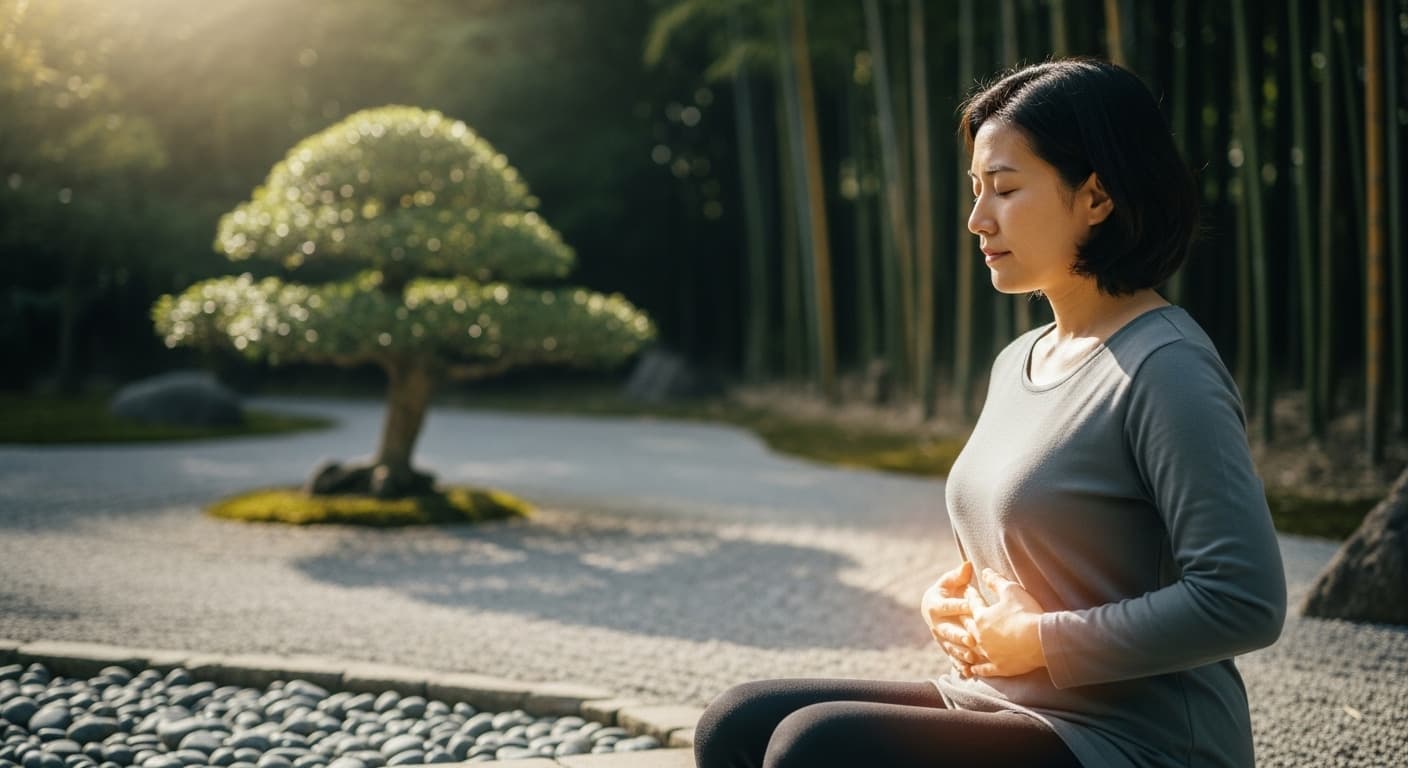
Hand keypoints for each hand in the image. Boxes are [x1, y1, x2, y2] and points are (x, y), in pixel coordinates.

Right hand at [921, 561, 987, 676]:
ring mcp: (940, 638)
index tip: (970, 605)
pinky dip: (960, 666)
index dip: (958, 605)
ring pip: (949, 647)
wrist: (935, 608)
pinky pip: (952, 658)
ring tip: (972, 656)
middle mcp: (935, 624)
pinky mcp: (946, 649)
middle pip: (947, 630)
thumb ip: (958, 575)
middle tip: (971, 639)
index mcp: (934, 605)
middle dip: (958, 635)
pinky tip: (969, 672)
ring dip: (960, 653)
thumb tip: (967, 565)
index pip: (947, 605)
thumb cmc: (946, 590)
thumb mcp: (949, 581)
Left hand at [964, 568, 1047, 677]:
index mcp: (981, 617)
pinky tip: (973, 670)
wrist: (1040, 640)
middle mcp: (980, 636)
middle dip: (964, 620)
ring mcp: (989, 653)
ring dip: (967, 647)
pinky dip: (978, 669)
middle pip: (969, 627)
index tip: (967, 590)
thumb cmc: (1026, 613)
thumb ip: (996, 581)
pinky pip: (984, 670)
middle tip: (960, 616)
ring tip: (964, 644)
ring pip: (973, 650)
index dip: (971, 595)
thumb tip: (985, 571)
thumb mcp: (1011, 591)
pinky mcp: (999, 667)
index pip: (973, 603)